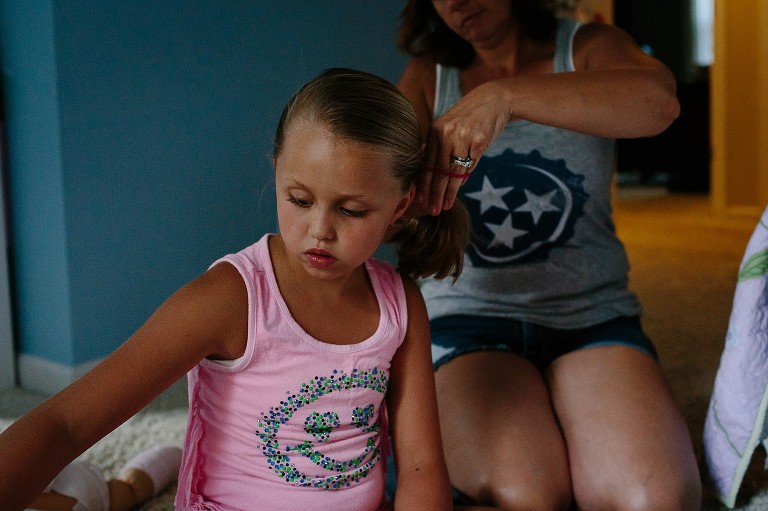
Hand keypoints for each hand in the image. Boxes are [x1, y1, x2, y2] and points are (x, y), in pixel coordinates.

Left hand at [422, 80, 511, 213]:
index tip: (421, 199)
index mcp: (435, 130)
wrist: (493, 100)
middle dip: (435, 193)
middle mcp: (446, 133)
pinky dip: (464, 178)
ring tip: (445, 205)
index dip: (424, 183)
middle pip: (439, 170)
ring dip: (449, 192)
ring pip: (454, 172)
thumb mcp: (449, 127)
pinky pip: (470, 166)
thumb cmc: (469, 118)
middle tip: (432, 209)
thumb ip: (440, 148)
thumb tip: (433, 176)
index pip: (427, 162)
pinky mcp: (479, 141)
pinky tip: (459, 188)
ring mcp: (463, 137)